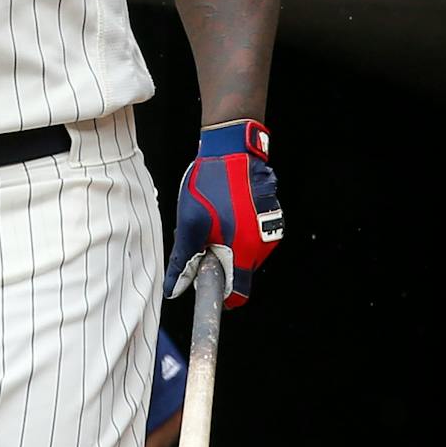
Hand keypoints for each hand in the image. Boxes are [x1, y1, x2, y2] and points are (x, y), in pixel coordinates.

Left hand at [165, 119, 283, 308]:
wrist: (233, 151)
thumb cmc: (211, 186)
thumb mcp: (189, 224)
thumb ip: (184, 259)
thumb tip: (174, 288)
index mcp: (245, 253)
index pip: (238, 293)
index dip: (219, 295)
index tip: (204, 288)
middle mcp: (264, 246)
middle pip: (238, 271)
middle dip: (217, 262)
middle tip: (200, 238)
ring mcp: (270, 230)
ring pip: (243, 252)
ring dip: (225, 244)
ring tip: (210, 218)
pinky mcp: (270, 216)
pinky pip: (250, 234)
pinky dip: (235, 229)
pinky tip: (222, 208)